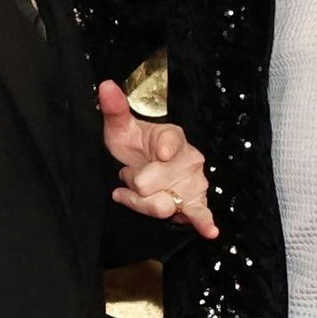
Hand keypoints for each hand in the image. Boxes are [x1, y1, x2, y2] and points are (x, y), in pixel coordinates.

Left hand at [98, 80, 217, 238]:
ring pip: (160, 205)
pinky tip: (210, 231)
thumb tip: (106, 86)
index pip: (168, 142)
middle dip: (130, 184)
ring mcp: (193, 182)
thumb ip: (115, 109)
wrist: (147, 165)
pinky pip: (200, 213)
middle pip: (148, 184)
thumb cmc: (135, 145)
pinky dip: (204, 222)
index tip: (159, 152)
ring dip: (141, 204)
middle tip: (129, 175)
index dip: (161, 150)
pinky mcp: (195, 203)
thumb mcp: (121, 127)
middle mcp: (188, 158)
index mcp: (172, 136)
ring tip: (137, 192)